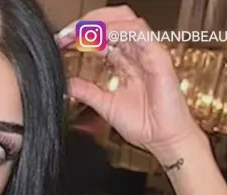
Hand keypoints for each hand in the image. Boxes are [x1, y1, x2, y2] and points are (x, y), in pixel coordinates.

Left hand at [56, 6, 205, 163]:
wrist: (164, 141)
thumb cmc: (145, 125)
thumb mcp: (105, 105)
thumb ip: (86, 91)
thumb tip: (66, 84)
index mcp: (127, 61)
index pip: (103, 36)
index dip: (82, 35)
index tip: (61, 42)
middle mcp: (138, 53)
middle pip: (114, 21)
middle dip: (89, 22)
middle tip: (67, 34)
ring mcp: (149, 53)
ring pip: (126, 21)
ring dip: (99, 23)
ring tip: (79, 33)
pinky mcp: (159, 58)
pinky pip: (139, 34)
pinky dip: (117, 31)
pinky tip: (99, 38)